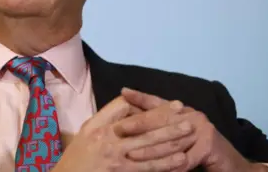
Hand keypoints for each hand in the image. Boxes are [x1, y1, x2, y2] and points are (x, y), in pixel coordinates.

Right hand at [52, 95, 194, 171]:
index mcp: (101, 126)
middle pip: (144, 127)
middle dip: (168, 121)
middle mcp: (109, 139)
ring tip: (189, 134)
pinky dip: (165, 163)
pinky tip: (180, 159)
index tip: (174, 104)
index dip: (154, 108)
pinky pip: (148, 168)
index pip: (131, 112)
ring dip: (172, 140)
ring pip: (150, 146)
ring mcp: (116, 158)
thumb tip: (129, 102)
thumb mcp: (87, 130)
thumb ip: (107, 116)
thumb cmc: (77, 155)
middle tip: (188, 116)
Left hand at [121, 87, 264, 171]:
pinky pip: (185, 159)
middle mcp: (193, 116)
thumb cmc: (202, 154)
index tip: (123, 91)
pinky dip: (171, 167)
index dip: (141, 97)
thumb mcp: (180, 138)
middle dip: (138, 123)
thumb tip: (134, 126)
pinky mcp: (210, 146)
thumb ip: (163, 131)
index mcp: (185, 112)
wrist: (233, 166)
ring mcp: (203, 129)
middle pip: (162, 119)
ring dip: (149, 149)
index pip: (160, 103)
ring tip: (130, 154)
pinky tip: (159, 171)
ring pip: (170, 140)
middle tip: (117, 128)